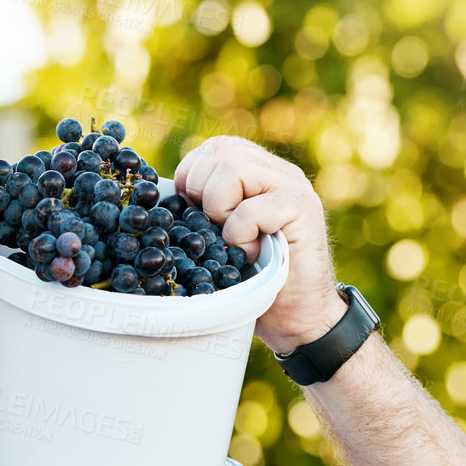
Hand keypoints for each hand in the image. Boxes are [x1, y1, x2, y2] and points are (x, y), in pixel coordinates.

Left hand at [171, 136, 348, 353]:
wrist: (298, 316)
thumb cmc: (253, 280)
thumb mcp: (219, 236)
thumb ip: (204, 207)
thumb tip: (162, 195)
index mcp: (257, 170)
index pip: (211, 149)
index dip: (192, 179)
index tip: (198, 216)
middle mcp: (276, 171)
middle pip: (219, 151)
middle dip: (201, 192)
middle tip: (216, 230)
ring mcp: (292, 185)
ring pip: (232, 169)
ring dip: (220, 209)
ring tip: (235, 239)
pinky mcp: (302, 207)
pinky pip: (249, 210)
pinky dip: (239, 235)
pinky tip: (254, 254)